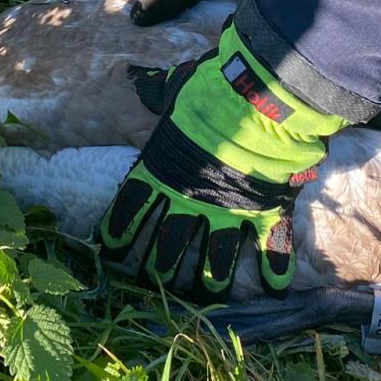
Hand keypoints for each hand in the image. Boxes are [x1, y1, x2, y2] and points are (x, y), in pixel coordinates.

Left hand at [98, 24, 344, 299]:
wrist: (259, 101)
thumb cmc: (212, 93)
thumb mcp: (175, 90)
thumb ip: (156, 91)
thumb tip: (139, 81)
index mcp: (161, 170)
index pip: (130, 208)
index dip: (116, 232)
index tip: (107, 252)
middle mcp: (190, 199)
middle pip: (167, 246)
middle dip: (157, 269)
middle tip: (150, 285)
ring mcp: (228, 211)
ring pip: (214, 260)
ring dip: (208, 281)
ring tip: (205, 299)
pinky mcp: (264, 212)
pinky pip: (269, 248)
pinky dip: (273, 269)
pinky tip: (274, 289)